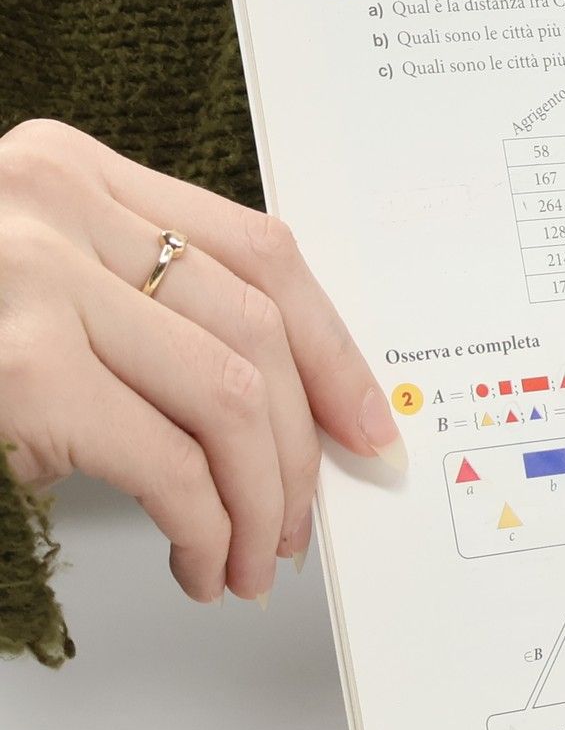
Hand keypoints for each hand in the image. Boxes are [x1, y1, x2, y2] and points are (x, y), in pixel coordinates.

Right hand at [0, 118, 403, 604]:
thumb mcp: (35, 286)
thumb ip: (138, 308)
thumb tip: (278, 414)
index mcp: (73, 171)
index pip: (263, 251)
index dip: (334, 350)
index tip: (365, 424)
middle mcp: (55, 203)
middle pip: (259, 330)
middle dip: (299, 449)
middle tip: (299, 524)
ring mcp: (31, 280)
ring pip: (230, 398)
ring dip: (261, 501)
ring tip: (251, 558)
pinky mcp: (17, 369)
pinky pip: (170, 462)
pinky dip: (207, 528)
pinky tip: (197, 559)